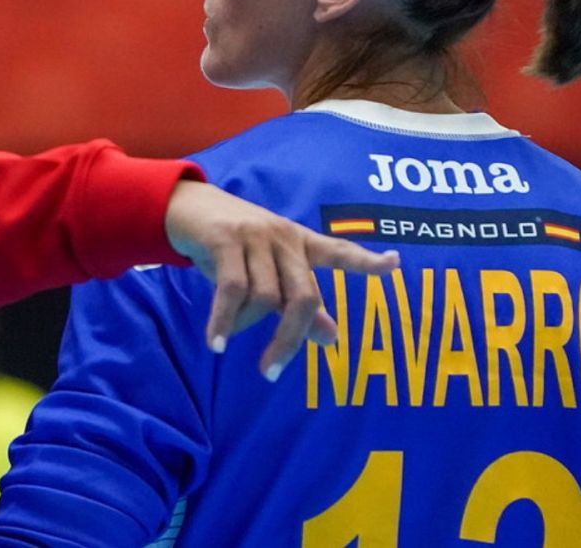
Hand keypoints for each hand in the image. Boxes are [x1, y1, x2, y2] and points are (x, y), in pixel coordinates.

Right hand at [164, 181, 397, 379]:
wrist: (185, 206)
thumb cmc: (229, 245)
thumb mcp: (265, 272)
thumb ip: (297, 304)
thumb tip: (332, 338)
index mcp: (299, 242)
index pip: (339, 251)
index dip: (367, 262)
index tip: (395, 264)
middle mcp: (284, 238)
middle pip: (303, 297)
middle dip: (289, 339)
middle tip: (271, 372)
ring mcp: (256, 236)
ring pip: (264, 298)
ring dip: (243, 326)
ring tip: (225, 337)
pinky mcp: (226, 239)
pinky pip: (232, 290)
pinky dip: (224, 322)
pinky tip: (216, 343)